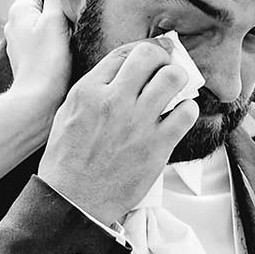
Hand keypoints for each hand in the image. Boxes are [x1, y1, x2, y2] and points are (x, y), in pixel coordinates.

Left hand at [1, 0, 71, 112]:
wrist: (38, 100)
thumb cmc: (48, 61)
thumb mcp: (56, 20)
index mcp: (20, 8)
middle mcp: (15, 20)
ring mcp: (20, 36)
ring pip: (42, 11)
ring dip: (59, 5)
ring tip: (81, 4)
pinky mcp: (28, 51)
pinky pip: (43, 28)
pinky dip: (57, 22)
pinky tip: (71, 28)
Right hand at [37, 41, 199, 226]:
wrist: (73, 201)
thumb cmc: (68, 161)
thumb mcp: (68, 113)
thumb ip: (93, 89)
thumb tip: (123, 71)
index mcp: (88, 91)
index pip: (124, 53)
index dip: (143, 51)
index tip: (154, 54)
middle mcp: (113, 101)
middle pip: (151, 56)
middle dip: (162, 59)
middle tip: (165, 69)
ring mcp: (137, 123)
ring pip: (173, 78)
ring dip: (177, 80)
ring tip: (173, 91)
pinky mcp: (157, 146)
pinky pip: (186, 112)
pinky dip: (186, 110)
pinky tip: (178, 116)